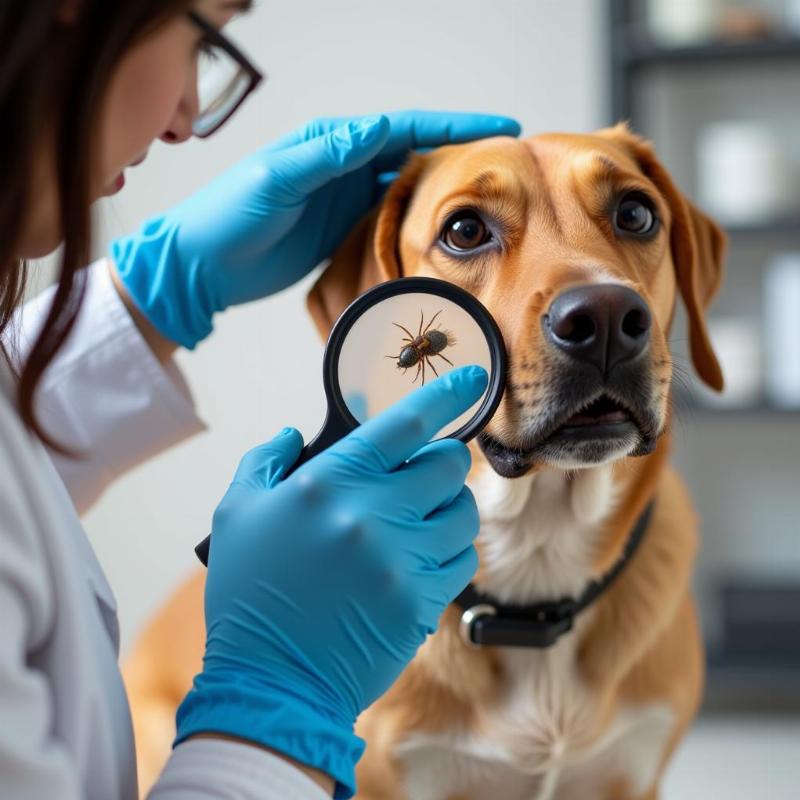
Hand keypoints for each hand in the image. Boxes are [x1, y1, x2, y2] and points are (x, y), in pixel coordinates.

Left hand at [111, 110, 520, 348]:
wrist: (203, 266)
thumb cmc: (227, 217)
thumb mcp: (276, 180)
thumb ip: (325, 155)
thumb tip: (377, 128)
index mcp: (330, 144)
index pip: (402, 128)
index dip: (452, 125)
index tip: (498, 126)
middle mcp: (342, 166)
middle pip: (413, 155)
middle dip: (457, 155)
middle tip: (502, 166)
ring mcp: (344, 200)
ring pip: (405, 191)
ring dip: (441, 194)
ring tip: (483, 200)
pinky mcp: (341, 231)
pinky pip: (388, 224)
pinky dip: (414, 226)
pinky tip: (438, 234)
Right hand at [175, 365, 486, 798]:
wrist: (271, 681)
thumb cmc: (251, 593)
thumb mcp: (237, 513)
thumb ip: (266, 460)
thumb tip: (295, 433)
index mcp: (330, 483)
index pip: (407, 424)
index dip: (447, 394)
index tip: (472, 378)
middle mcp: (374, 515)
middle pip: (449, 464)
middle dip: (442, 460)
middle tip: (423, 472)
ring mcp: (403, 561)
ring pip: (463, 512)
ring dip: (448, 507)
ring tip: (421, 518)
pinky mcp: (422, 603)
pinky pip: (462, 559)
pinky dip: (449, 550)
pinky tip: (420, 557)